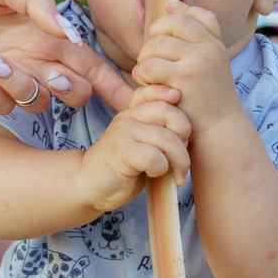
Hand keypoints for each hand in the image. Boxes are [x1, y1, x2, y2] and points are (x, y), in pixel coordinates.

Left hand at [0, 0, 136, 113]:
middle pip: (72, 89)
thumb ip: (34, 1)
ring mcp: (1, 75)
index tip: (136, 100)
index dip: (114, 82)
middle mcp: (27, 55)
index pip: (88, 61)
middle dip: (72, 88)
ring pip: (37, 100)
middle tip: (51, 70)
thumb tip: (66, 31)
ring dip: (24, 85)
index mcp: (41, 29)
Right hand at [75, 87, 191, 213]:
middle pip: (169, 113)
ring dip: (179, 161)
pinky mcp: (121, 153)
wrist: (89, 186)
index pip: (154, 91)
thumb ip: (159, 133)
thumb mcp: (141, 144)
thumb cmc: (122, 168)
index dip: (170, 96)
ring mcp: (123, 133)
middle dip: (185, 136)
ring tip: (177, 174)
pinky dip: (162, 170)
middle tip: (183, 157)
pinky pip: (155, 157)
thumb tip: (188, 134)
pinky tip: (156, 175)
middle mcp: (127, 117)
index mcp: (133, 112)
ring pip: (167, 138)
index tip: (179, 116)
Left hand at [132, 3, 238, 131]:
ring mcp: (199, 61)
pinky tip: (148, 85)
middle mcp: (211, 48)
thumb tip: (170, 2)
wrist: (218, 131)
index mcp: (216, 43)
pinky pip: (152, 65)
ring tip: (148, 74)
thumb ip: (191, 35)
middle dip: (155, 37)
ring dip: (146, 58)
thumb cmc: (205, 98)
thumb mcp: (207, 62)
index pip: (197, 14)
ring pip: (157, 44)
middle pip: (172, 23)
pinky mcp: (184, 78)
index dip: (176, 18)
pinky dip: (144, 75)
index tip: (166, 35)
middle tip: (152, 57)